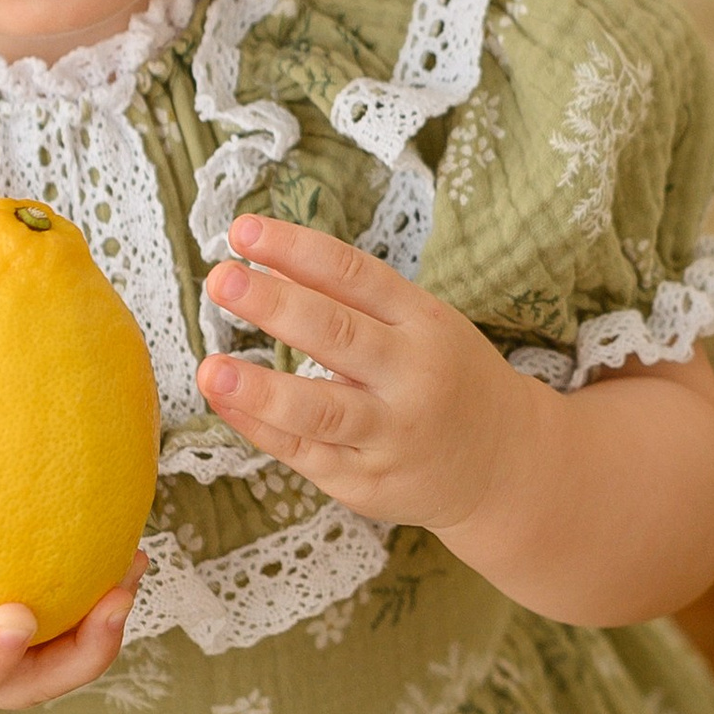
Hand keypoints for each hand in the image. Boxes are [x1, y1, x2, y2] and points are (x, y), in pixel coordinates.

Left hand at [197, 212, 552, 534]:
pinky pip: (305, 453)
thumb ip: (345, 295)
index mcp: (423, 321)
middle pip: (337, 334)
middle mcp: (411, 375)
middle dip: (275, 306)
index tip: (245, 231)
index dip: (297, 249)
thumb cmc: (444, 376)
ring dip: (262, 390)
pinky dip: (259, 427)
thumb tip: (268, 261)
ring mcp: (390, 434)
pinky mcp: (367, 482)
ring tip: (210, 370)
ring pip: (321, 409)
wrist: (503, 463)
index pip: (354, 273)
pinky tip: (223, 402)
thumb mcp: (416, 322)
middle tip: (221, 279)